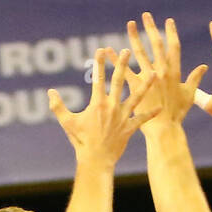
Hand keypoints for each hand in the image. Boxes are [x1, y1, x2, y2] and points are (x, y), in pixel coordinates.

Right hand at [48, 48, 156, 166]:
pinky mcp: (129, 128)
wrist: (96, 160)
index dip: (99, 63)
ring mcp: (122, 117)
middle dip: (122, 65)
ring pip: (136, 97)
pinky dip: (151, 114)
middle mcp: (111, 107)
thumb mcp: (67, 122)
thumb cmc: (80, 141)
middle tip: (127, 51)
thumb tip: (50, 92)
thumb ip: (57, 106)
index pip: (98, 79)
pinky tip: (161, 107)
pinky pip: (142, 120)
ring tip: (154, 73)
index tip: (101, 50)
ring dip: (145, 85)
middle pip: (118, 81)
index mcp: (97, 103)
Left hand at [125, 13, 207, 127]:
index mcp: (174, 72)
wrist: (165, 129)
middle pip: (156, 45)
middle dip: (151, 29)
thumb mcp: (189, 95)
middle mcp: (161, 72)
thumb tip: (204, 66)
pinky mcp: (136, 87)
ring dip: (134, 37)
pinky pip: (123, 70)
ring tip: (130, 24)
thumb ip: (195, 78)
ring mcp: (148, 78)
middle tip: (146, 16)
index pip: (174, 47)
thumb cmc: (178, 114)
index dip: (171, 33)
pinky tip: (107, 49)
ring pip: (140, 53)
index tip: (168, 21)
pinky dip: (115, 60)